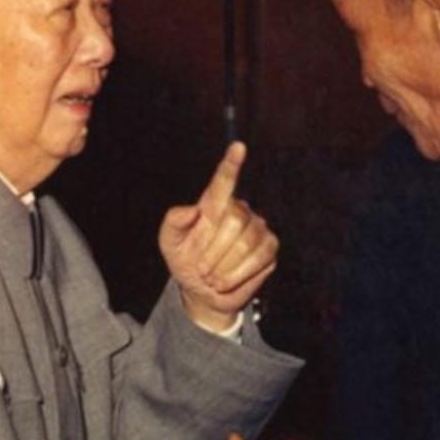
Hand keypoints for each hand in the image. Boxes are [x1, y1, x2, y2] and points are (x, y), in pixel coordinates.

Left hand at [159, 142, 277, 331]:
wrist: (202, 292)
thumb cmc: (185, 261)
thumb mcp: (169, 244)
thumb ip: (173, 223)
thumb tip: (191, 209)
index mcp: (212, 205)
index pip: (223, 182)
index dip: (231, 164)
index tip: (238, 147)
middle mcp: (239, 211)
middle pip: (235, 219)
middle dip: (214, 250)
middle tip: (201, 269)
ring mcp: (257, 228)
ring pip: (246, 242)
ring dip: (224, 267)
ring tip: (212, 278)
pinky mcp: (270, 248)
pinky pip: (260, 258)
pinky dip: (238, 275)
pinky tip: (226, 281)